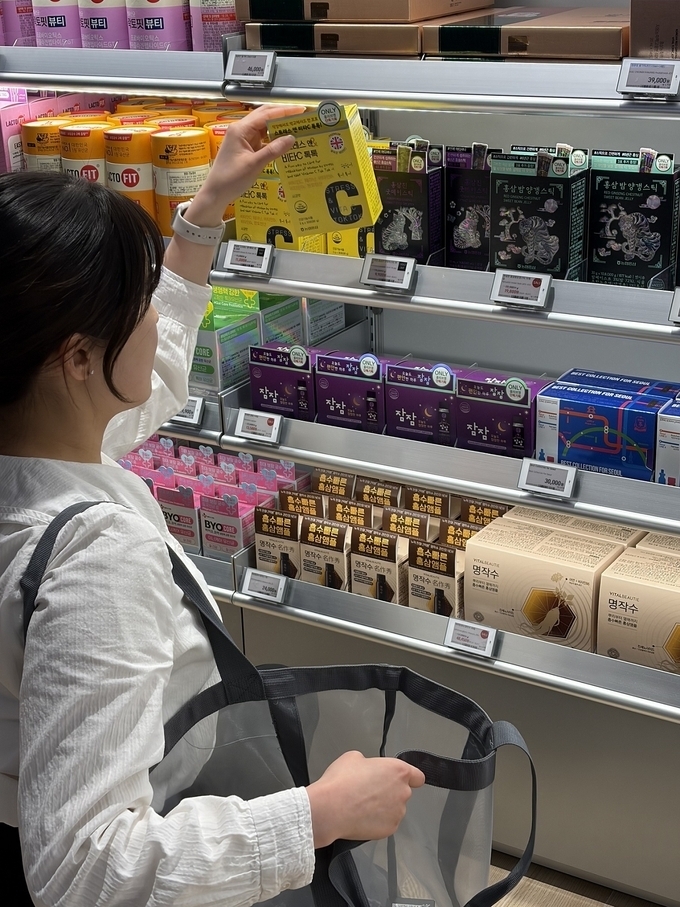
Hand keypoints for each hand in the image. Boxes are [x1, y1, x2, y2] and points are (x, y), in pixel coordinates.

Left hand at [185, 104, 305, 227]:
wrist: (216, 193)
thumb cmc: (231, 179)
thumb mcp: (254, 165)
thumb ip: (273, 150)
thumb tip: (291, 138)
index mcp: (241, 129)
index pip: (266, 114)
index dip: (285, 111)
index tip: (301, 110)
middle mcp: (241, 130)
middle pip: (264, 116)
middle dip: (282, 115)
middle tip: (301, 116)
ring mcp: (242, 139)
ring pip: (263, 127)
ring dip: (278, 127)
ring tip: (296, 128)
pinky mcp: (245, 148)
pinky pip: (262, 139)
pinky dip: (273, 139)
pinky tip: (284, 143)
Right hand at [306, 751, 425, 848]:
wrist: (331, 809)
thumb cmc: (342, 781)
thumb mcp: (353, 757)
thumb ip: (369, 762)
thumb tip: (367, 769)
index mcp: (398, 771)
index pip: (418, 776)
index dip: (410, 777)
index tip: (401, 780)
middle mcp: (402, 792)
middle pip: (403, 792)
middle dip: (390, 791)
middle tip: (369, 790)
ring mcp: (397, 813)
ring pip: (394, 809)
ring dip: (384, 807)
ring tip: (362, 805)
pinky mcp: (389, 830)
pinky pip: (386, 823)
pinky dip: (377, 821)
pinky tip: (361, 817)